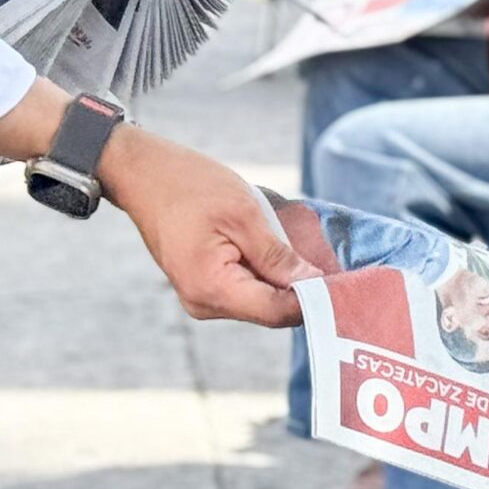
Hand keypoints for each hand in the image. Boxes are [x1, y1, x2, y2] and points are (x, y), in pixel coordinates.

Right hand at [99, 125, 309, 327]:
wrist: (145, 175)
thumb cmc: (192, 187)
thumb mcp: (244, 213)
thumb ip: (278, 255)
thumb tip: (313, 284)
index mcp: (212, 289)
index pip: (276, 312)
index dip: (312, 300)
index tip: (343, 280)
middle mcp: (204, 304)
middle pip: (269, 310)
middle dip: (299, 287)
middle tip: (327, 255)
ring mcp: (201, 298)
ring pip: (258, 300)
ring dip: (281, 276)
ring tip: (296, 242)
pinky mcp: (202, 286)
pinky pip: (244, 288)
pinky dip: (263, 271)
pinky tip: (271, 244)